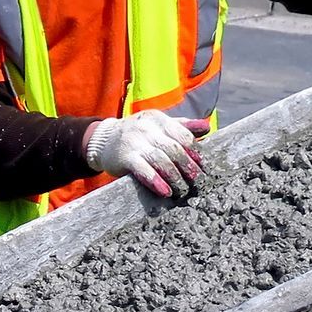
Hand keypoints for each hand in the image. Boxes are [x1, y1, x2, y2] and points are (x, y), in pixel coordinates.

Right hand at [84, 112, 209, 199]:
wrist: (104, 141)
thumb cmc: (137, 135)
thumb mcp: (158, 126)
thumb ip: (182, 127)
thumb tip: (207, 127)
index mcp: (159, 119)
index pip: (182, 135)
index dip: (194, 151)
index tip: (202, 165)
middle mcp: (148, 128)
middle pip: (174, 148)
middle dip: (187, 166)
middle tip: (197, 180)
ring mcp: (136, 142)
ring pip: (161, 160)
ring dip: (174, 176)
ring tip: (183, 189)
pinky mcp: (126, 157)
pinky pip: (144, 170)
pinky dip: (156, 182)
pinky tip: (165, 192)